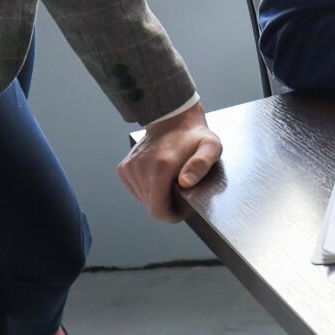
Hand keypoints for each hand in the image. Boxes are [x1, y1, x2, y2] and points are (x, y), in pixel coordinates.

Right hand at [118, 101, 221, 222]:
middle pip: (150, 206)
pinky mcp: (124, 168)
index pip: (157, 209)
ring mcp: (130, 167)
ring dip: (156, 196)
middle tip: (179, 193)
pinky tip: (158, 177)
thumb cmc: (194, 136)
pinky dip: (146, 188)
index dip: (170, 216)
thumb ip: (201, 165)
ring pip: (142, 199)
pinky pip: (135, 189)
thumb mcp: (210, 147)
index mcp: (161, 166)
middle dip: (165, 205)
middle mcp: (141, 167)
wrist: (172, 119)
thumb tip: (185, 183)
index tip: (180, 211)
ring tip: (170, 182)